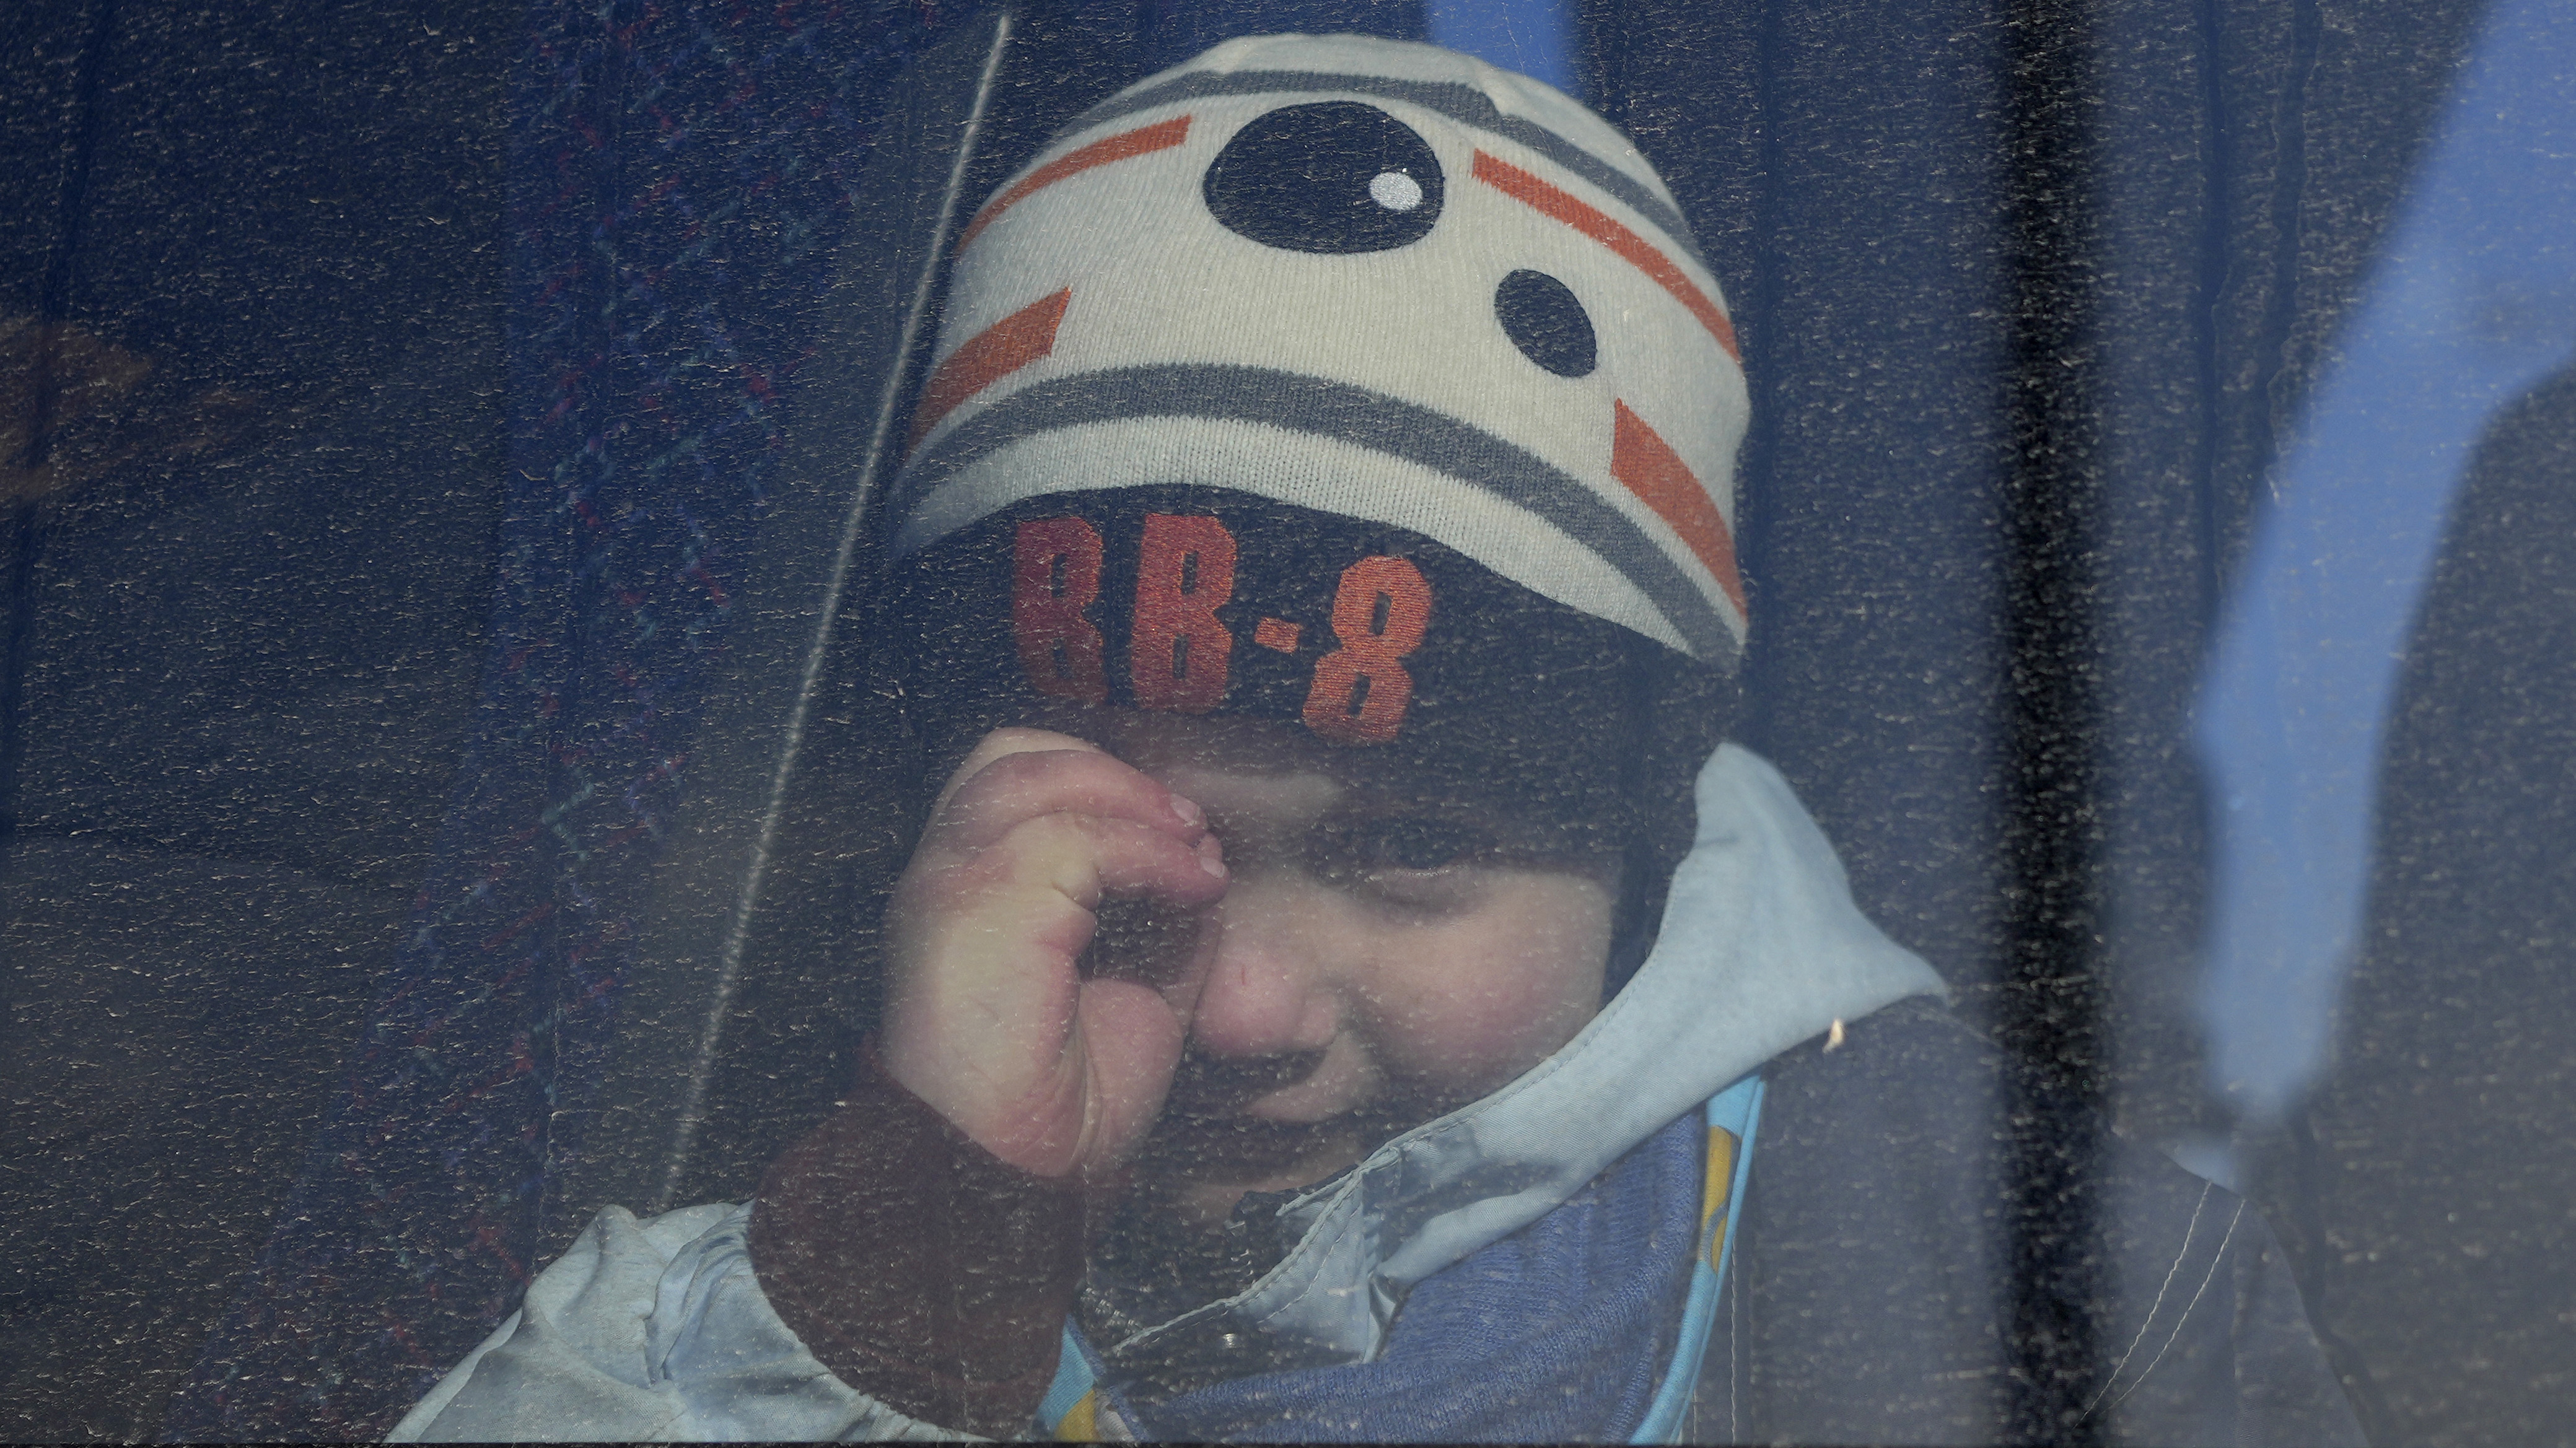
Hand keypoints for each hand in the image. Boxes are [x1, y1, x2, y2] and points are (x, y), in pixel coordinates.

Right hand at [877, 728, 1229, 1180]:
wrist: (1009, 1185)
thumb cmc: (1061, 1105)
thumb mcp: (1134, 984)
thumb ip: (1157, 913)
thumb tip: (1201, 855)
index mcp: (961, 892)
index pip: (1009, 777)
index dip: (1093, 780)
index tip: (1172, 830)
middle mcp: (938, 877)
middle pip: (1011, 752)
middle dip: (1110, 773)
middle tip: (1185, 827)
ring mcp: (949, 887)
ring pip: (1039, 778)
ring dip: (1136, 806)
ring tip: (1193, 856)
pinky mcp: (979, 910)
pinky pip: (1080, 841)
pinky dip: (1152, 854)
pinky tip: (1192, 891)